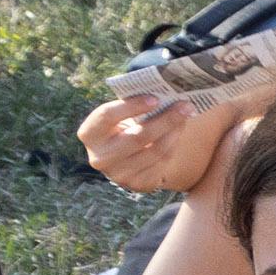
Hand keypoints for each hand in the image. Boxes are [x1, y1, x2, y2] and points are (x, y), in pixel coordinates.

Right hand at [76, 91, 219, 195]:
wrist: (124, 158)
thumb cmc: (123, 126)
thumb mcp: (120, 115)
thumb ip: (133, 104)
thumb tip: (165, 91)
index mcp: (89, 134)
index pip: (107, 116)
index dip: (131, 106)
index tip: (156, 98)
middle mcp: (99, 157)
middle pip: (137, 137)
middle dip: (164, 120)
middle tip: (184, 105)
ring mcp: (118, 174)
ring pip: (154, 151)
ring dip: (175, 132)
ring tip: (186, 115)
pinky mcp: (137, 184)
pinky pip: (162, 163)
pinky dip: (174, 145)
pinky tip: (179, 132)